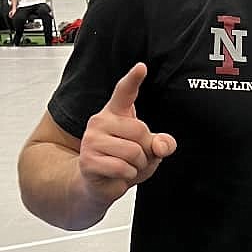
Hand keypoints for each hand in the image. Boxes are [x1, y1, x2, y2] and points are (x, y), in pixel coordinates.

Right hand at [78, 63, 175, 203]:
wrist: (98, 184)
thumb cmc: (123, 162)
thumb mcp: (149, 150)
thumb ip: (162, 143)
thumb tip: (161, 146)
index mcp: (115, 113)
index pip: (124, 92)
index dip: (133, 79)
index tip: (142, 67)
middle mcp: (100, 121)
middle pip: (140, 131)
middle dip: (146, 151)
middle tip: (135, 158)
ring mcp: (92, 140)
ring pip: (134, 152)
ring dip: (138, 166)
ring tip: (127, 166)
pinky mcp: (89, 160)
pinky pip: (123, 168)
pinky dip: (128, 176)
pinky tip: (118, 175)